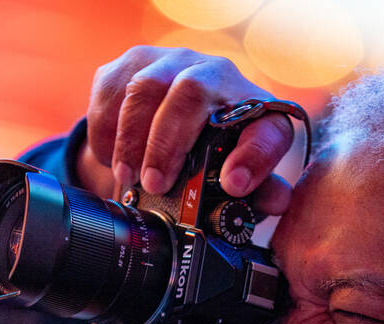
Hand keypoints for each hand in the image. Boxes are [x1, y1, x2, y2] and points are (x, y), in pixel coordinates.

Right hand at [78, 45, 293, 213]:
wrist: (172, 116)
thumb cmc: (214, 151)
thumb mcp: (239, 175)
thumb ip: (258, 191)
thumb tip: (277, 202)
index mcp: (255, 110)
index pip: (266, 125)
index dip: (254, 156)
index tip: (234, 186)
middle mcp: (218, 76)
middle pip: (193, 92)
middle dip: (168, 142)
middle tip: (155, 184)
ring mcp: (174, 62)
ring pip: (146, 86)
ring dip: (132, 138)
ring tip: (127, 176)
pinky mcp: (134, 61)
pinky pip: (113, 87)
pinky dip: (106, 129)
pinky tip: (110, 157)